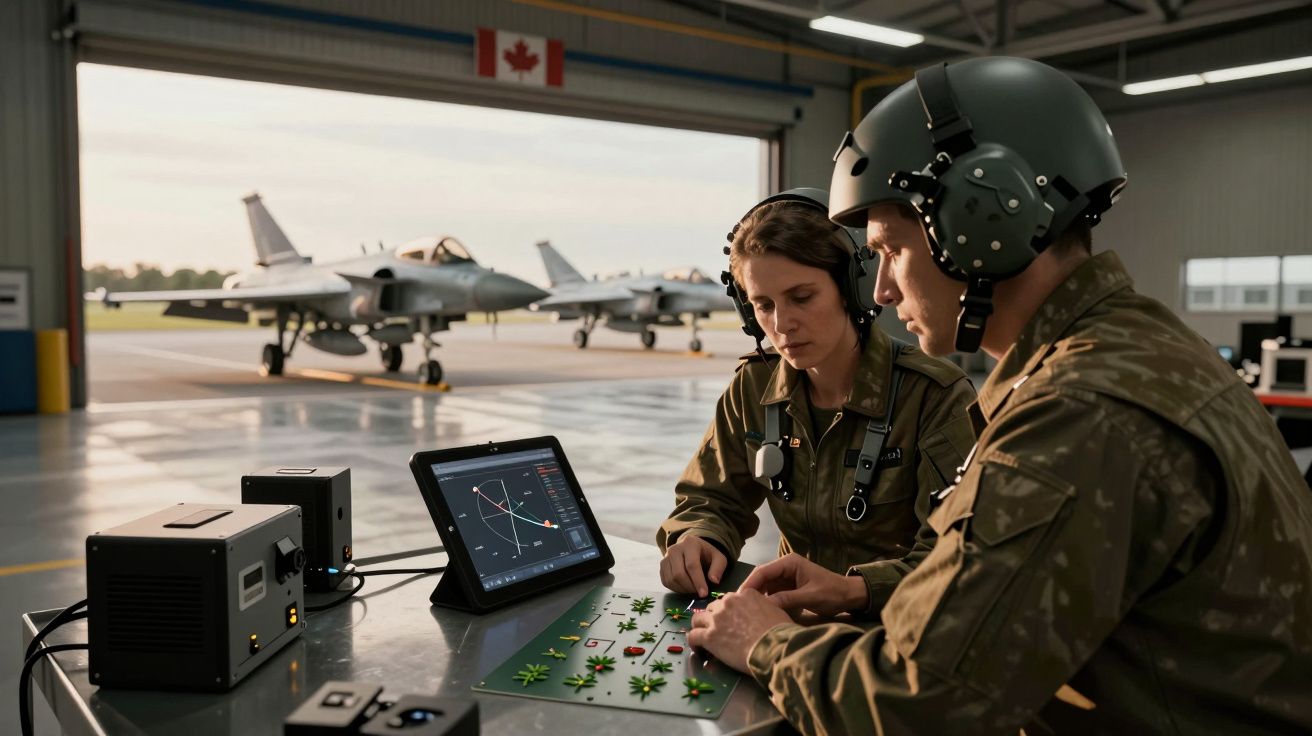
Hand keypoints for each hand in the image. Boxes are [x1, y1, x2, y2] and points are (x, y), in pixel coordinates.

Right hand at [660, 534, 727, 597]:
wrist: (693, 548)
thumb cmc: (706, 554)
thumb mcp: (718, 558)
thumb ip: (718, 568)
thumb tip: (714, 580)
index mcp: (690, 543)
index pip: (692, 565)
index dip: (698, 581)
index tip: (703, 594)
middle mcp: (675, 548)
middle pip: (679, 574)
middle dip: (690, 587)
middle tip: (699, 593)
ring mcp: (666, 557)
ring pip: (671, 579)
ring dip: (683, 589)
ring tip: (693, 589)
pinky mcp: (662, 565)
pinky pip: (666, 581)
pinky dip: (675, 588)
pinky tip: (685, 587)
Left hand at [688, 589, 791, 672]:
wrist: (774, 648)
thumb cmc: (781, 632)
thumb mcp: (776, 611)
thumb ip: (764, 607)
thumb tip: (764, 613)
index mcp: (745, 594)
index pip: (729, 600)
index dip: (729, 611)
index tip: (731, 622)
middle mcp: (728, 602)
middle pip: (712, 608)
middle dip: (713, 619)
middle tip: (718, 631)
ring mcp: (717, 619)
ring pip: (698, 619)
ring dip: (700, 628)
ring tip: (703, 639)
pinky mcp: (709, 636)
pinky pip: (693, 636)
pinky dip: (694, 642)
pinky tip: (698, 649)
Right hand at [739, 553, 867, 615]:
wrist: (849, 596)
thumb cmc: (833, 593)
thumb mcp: (810, 596)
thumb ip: (788, 599)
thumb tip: (764, 606)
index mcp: (789, 563)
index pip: (762, 571)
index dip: (749, 584)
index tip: (739, 599)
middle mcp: (784, 568)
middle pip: (760, 579)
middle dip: (750, 592)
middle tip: (738, 609)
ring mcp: (785, 578)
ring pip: (764, 588)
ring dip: (756, 599)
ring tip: (745, 613)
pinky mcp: (787, 589)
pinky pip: (772, 595)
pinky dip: (766, 603)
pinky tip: (759, 615)